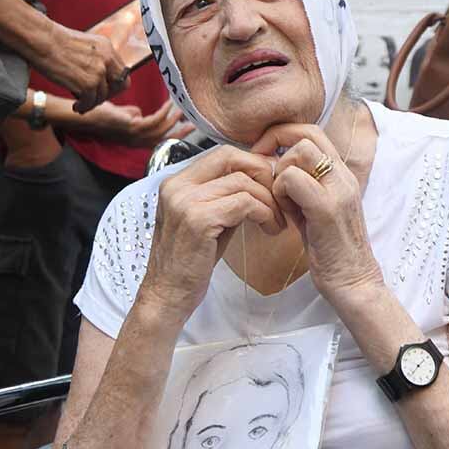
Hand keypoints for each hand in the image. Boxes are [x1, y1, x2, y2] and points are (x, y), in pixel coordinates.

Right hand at [34, 24, 129, 111]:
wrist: (42, 40)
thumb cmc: (55, 43)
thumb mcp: (85, 45)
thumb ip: (96, 58)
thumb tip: (100, 77)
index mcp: (107, 48)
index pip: (122, 72)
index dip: (113, 84)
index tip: (101, 89)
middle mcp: (107, 59)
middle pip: (120, 85)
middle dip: (108, 95)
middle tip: (94, 99)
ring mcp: (99, 72)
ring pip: (102, 96)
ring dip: (91, 103)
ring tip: (81, 104)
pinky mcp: (88, 83)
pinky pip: (90, 102)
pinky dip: (83, 107)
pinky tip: (76, 106)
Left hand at [63, 100, 193, 146]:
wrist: (86, 116)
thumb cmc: (101, 114)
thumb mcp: (121, 116)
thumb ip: (133, 115)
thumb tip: (141, 112)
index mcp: (136, 140)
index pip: (160, 140)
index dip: (175, 134)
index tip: (188, 126)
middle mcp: (137, 141)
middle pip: (164, 139)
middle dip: (180, 131)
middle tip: (193, 122)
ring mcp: (134, 135)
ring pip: (161, 130)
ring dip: (173, 118)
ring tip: (180, 109)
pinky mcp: (132, 127)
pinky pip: (154, 120)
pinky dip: (164, 111)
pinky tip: (168, 103)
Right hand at [138, 146, 284, 320]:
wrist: (168, 295)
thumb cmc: (191, 260)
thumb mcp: (208, 218)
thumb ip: (226, 194)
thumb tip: (262, 175)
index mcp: (177, 182)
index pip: (222, 153)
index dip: (252, 162)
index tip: (272, 181)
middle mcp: (177, 186)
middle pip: (231, 157)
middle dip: (262, 173)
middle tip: (280, 196)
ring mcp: (185, 201)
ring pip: (242, 181)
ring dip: (268, 200)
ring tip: (277, 220)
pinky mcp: (198, 220)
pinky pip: (244, 203)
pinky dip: (264, 213)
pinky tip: (270, 228)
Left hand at [251, 123, 383, 307]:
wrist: (354, 283)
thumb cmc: (331, 251)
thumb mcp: (314, 210)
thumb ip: (300, 187)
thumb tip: (273, 169)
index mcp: (341, 174)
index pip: (312, 131)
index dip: (283, 134)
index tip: (263, 154)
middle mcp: (343, 176)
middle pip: (306, 133)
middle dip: (276, 146)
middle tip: (263, 172)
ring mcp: (338, 190)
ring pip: (298, 152)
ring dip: (279, 173)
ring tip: (280, 202)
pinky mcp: (327, 208)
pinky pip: (293, 179)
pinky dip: (279, 192)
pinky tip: (283, 214)